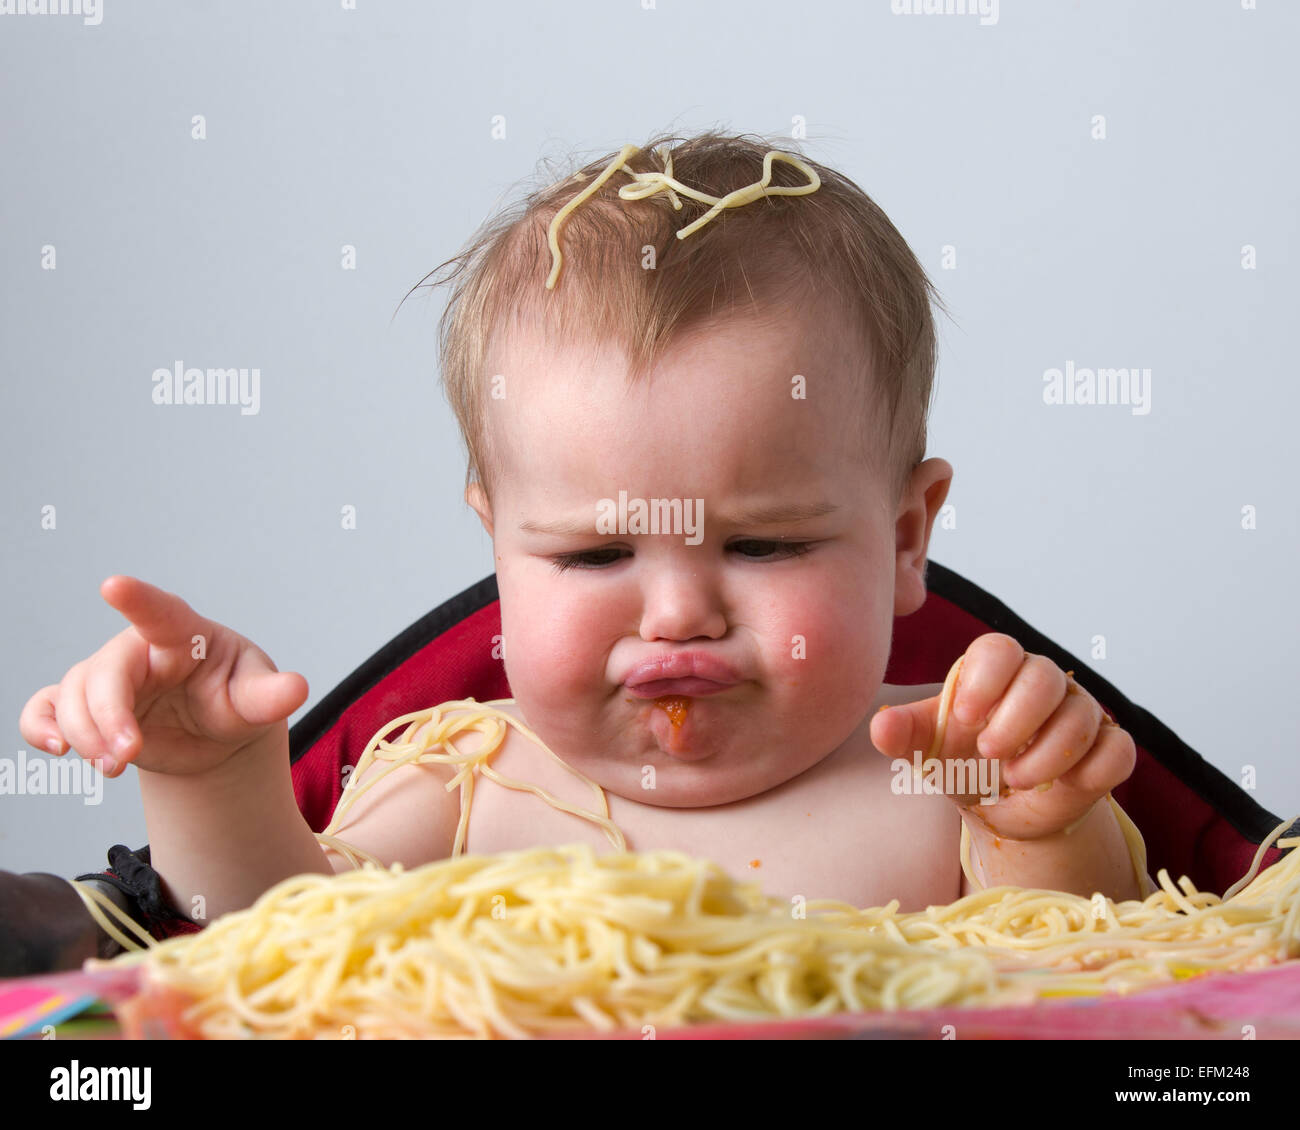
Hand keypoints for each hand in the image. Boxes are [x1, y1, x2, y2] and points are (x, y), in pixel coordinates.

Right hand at [19, 576, 307, 779]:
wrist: (214, 735)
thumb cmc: (235, 697)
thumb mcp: (257, 697)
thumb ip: (270, 695)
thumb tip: (296, 688)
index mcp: (183, 635)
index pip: (159, 612)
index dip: (137, 598)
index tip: (114, 585)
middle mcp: (138, 651)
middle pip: (103, 672)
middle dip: (108, 717)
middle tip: (127, 756)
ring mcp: (107, 678)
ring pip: (71, 695)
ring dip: (84, 735)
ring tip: (116, 765)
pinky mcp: (85, 707)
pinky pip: (43, 708)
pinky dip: (39, 726)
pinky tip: (55, 749)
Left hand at [870, 633, 1135, 839]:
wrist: (1000, 809)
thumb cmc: (962, 763)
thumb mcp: (929, 751)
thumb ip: (904, 734)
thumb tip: (881, 726)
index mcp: (995, 672)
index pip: (999, 649)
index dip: (985, 680)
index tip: (964, 717)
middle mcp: (1041, 684)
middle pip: (1044, 677)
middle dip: (1018, 719)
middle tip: (989, 754)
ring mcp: (1080, 713)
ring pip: (1082, 716)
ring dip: (1046, 755)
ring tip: (1015, 780)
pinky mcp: (1108, 748)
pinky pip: (1117, 750)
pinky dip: (1091, 772)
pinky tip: (1063, 787)